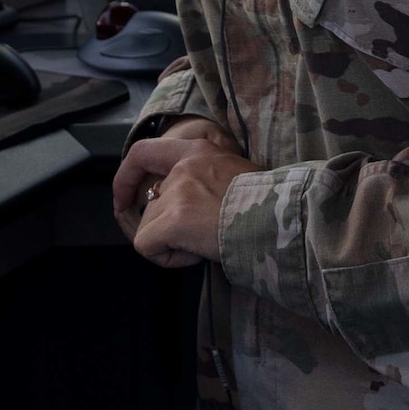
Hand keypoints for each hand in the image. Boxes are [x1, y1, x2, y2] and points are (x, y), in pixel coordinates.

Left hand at [115, 136, 259, 267]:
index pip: (144, 152)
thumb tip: (191, 207)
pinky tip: (197, 254)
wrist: (284, 222)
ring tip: (209, 243)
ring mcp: (177, 192)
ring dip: (173, 243)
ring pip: (149, 227)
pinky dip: (167, 257)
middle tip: (197, 240)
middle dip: (164, 228)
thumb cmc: (271, 208)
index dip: (127, 176)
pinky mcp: (174, 219)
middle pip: (150, 204)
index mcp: (199, 151)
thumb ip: (207, 180)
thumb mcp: (238, 175)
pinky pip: (147, 246)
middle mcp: (183, 167)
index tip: (124, 198)